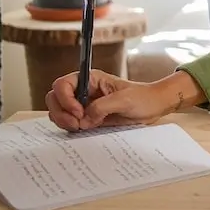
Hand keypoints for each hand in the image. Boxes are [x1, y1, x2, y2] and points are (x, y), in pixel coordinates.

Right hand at [45, 69, 197, 131]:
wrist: (154, 107)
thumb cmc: (143, 97)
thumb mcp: (125, 100)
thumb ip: (102, 106)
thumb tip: (84, 118)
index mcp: (90, 79)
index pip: (62, 84)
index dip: (65, 99)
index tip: (78, 112)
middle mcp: (83, 90)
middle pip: (54, 98)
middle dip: (60, 112)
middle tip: (77, 124)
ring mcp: (83, 104)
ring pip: (58, 111)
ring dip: (64, 121)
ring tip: (81, 127)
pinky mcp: (87, 117)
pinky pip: (69, 122)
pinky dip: (70, 128)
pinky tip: (83, 130)